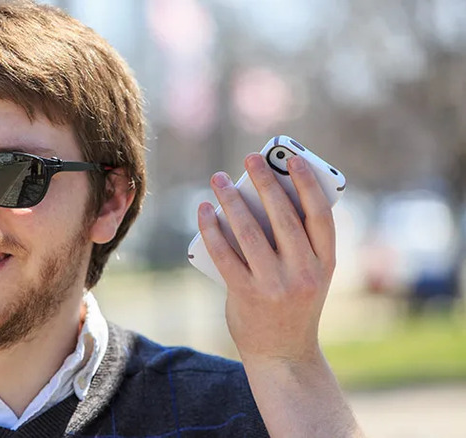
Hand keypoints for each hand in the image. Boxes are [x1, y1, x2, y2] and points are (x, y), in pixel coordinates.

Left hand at [197, 153, 335, 364]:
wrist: (282, 354)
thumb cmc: (293, 303)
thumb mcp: (309, 275)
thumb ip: (294, 242)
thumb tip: (258, 198)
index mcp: (326, 264)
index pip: (320, 216)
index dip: (308, 184)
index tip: (293, 159)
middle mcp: (304, 273)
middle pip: (283, 217)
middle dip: (265, 182)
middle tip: (250, 157)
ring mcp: (275, 285)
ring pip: (249, 232)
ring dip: (231, 200)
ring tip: (219, 179)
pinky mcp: (246, 294)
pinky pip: (224, 253)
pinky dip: (212, 228)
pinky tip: (204, 211)